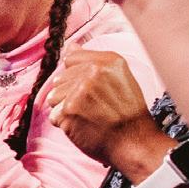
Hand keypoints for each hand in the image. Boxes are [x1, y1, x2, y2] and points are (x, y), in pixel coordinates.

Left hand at [40, 48, 158, 172]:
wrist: (134, 142)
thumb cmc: (126, 113)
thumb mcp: (118, 79)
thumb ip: (93, 61)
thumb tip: (70, 45)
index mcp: (108, 60)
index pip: (71, 59)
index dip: (77, 76)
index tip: (94, 89)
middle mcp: (94, 71)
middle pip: (60, 79)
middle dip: (70, 94)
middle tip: (95, 106)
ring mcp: (80, 90)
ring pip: (54, 96)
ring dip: (66, 109)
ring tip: (89, 115)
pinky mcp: (69, 110)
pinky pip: (54, 115)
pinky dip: (65, 124)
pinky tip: (84, 125)